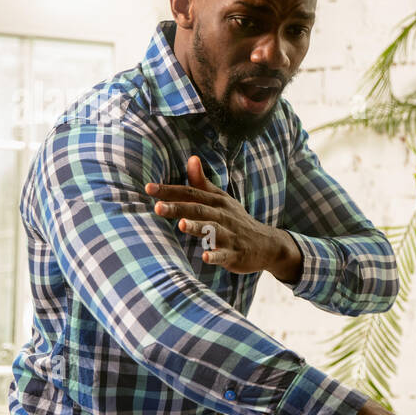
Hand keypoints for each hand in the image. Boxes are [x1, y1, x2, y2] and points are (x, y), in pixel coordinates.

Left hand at [146, 155, 295, 275]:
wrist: (266, 244)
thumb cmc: (236, 220)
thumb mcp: (221, 199)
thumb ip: (202, 182)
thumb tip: (191, 158)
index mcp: (217, 201)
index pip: (190, 193)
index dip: (169, 191)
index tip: (148, 188)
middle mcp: (223, 216)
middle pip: (198, 210)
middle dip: (178, 208)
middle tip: (157, 207)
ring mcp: (230, 235)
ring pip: (212, 230)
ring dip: (196, 228)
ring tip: (181, 225)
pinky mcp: (236, 254)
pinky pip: (225, 255)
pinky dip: (216, 255)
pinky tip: (206, 257)